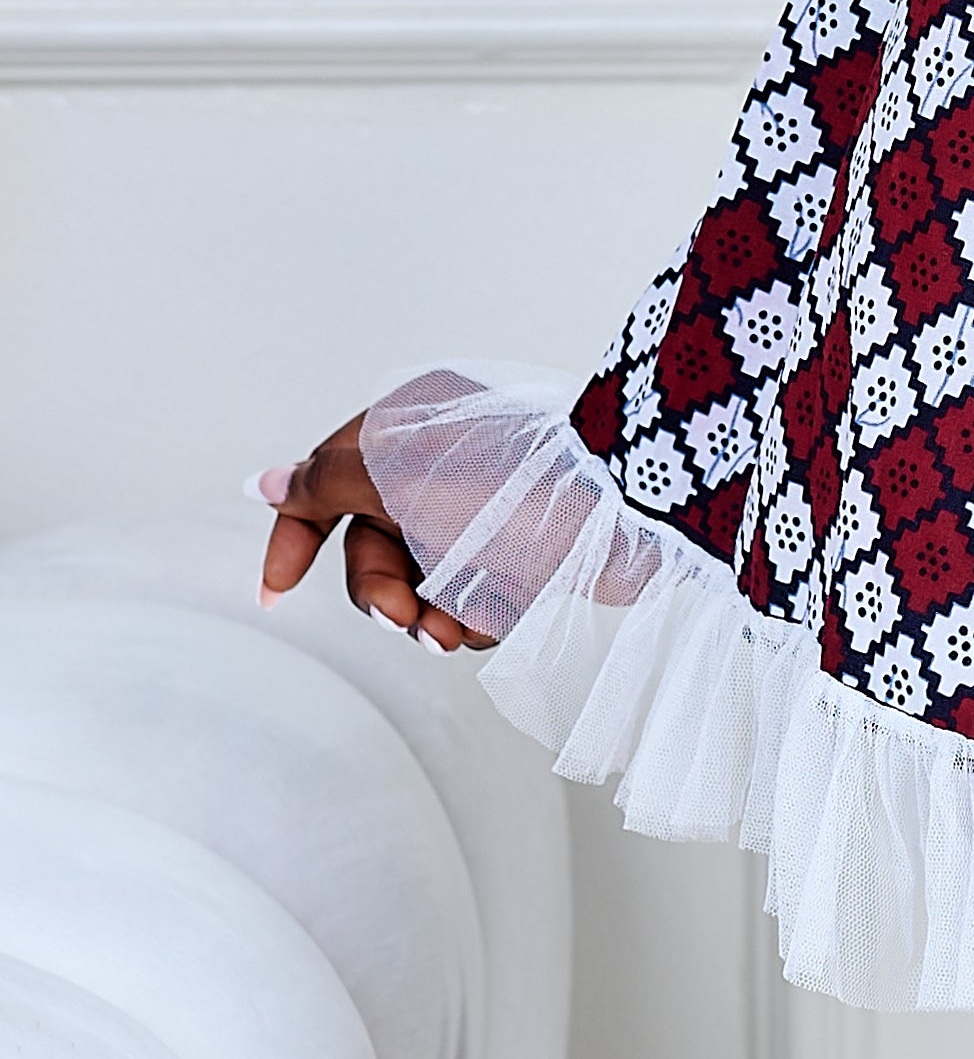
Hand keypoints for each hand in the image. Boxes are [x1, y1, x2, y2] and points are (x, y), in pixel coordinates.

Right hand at [257, 377, 497, 650]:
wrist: (624, 510)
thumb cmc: (509, 484)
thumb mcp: (398, 476)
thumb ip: (323, 484)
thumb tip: (264, 485)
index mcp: (406, 429)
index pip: (324, 485)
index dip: (293, 540)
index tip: (273, 597)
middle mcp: (441, 465)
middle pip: (373, 549)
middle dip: (385, 594)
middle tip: (409, 619)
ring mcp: (483, 509)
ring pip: (424, 582)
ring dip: (432, 615)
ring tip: (458, 628)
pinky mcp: (524, 549)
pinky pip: (474, 597)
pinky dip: (480, 614)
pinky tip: (502, 615)